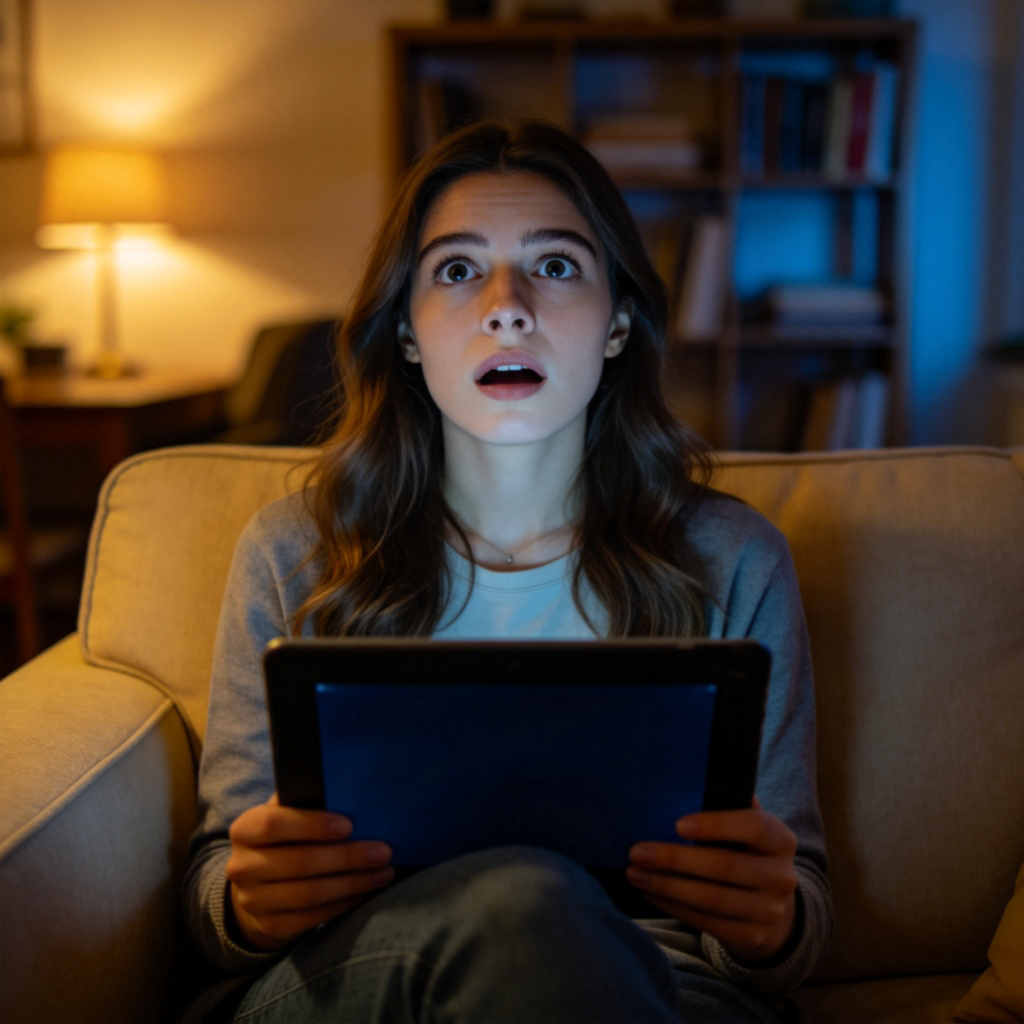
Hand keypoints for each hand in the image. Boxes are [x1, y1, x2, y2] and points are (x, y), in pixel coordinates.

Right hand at [226, 794, 393, 950]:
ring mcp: (253, 901)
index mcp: (245, 829)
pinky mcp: (271, 926)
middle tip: (384, 851)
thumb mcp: (286, 814)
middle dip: (347, 857)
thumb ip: (306, 801)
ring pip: (309, 894)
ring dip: (353, 883)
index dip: (312, 825)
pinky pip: (314, 917)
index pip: (273, 825)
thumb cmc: (285, 838)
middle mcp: (242, 867)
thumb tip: (349, 789)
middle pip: (299, 863)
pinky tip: (367, 891)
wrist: (258, 885)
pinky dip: (346, 903)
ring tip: (384, 872)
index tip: (349, 825)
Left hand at [626, 799, 798, 962]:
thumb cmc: (743, 850)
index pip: (754, 827)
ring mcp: (769, 910)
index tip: (677, 825)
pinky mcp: (750, 936)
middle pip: (724, 866)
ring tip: (634, 873)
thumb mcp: (744, 826)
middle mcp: (781, 876)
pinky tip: (649, 893)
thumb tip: (690, 779)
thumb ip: (727, 805)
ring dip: (666, 886)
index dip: (716, 825)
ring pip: (711, 899)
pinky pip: (706, 923)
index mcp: (780, 839)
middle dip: (674, 859)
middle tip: (637, 852)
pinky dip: (672, 907)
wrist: (767, 902)